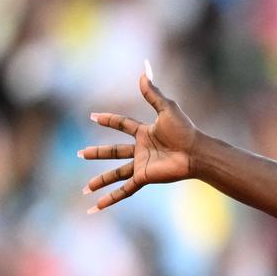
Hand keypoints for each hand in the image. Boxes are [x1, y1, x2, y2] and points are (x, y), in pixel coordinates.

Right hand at [79, 66, 198, 212]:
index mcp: (145, 132)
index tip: (93, 117)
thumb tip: (144, 68)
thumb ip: (152, 91)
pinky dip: (111, 199)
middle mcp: (142, 150)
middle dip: (98, 153)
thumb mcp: (166, 108)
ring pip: (116, 173)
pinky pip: (124, 190)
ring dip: (100, 180)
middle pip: (114, 151)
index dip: (109, 120)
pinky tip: (97, 207)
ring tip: (84, 188)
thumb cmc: (184, 130)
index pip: (123, 125)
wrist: (196, 152)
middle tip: (80, 154)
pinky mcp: (144, 177)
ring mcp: (142, 165)